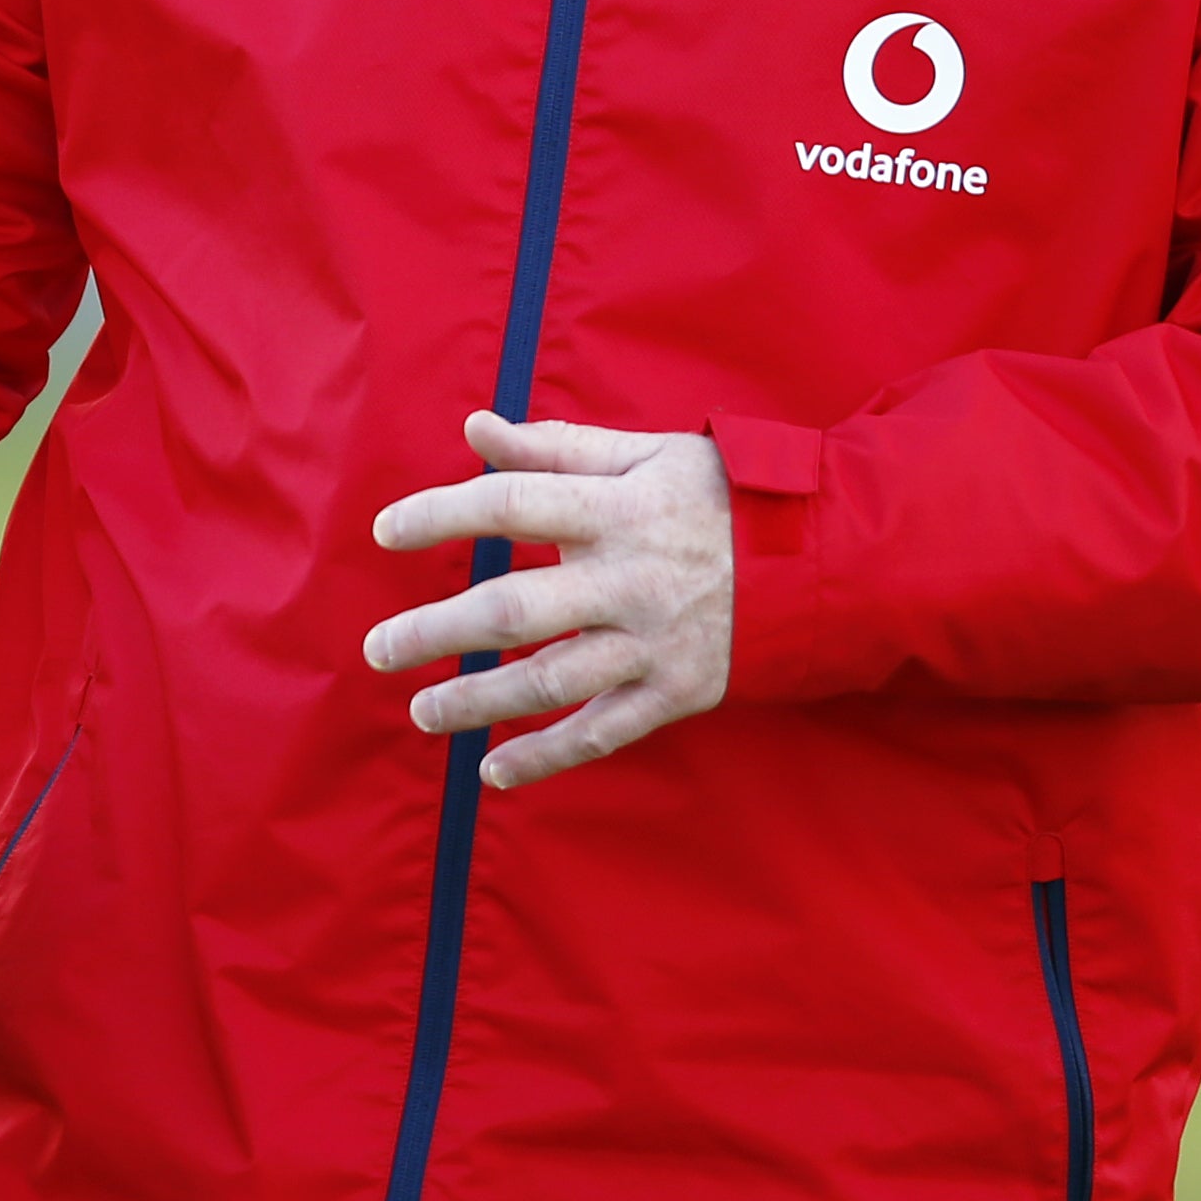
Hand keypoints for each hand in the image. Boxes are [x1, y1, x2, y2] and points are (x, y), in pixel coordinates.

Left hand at [365, 411, 734, 790]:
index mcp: (618, 509)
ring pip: (550, 683)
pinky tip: (494, 771)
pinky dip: (546, 757)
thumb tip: (474, 429)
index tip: (384, 531)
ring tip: (421, 711)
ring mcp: (653, 643)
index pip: (512, 503)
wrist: (822, 559)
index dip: (441, 514)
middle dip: (437, 632)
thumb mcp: (645, 454)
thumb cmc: (719, 496)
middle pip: (515, 612)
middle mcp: (630, 579)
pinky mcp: (677, 692)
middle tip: (378, 649)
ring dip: (477, 703)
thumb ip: (556, 445)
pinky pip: (602, 734)